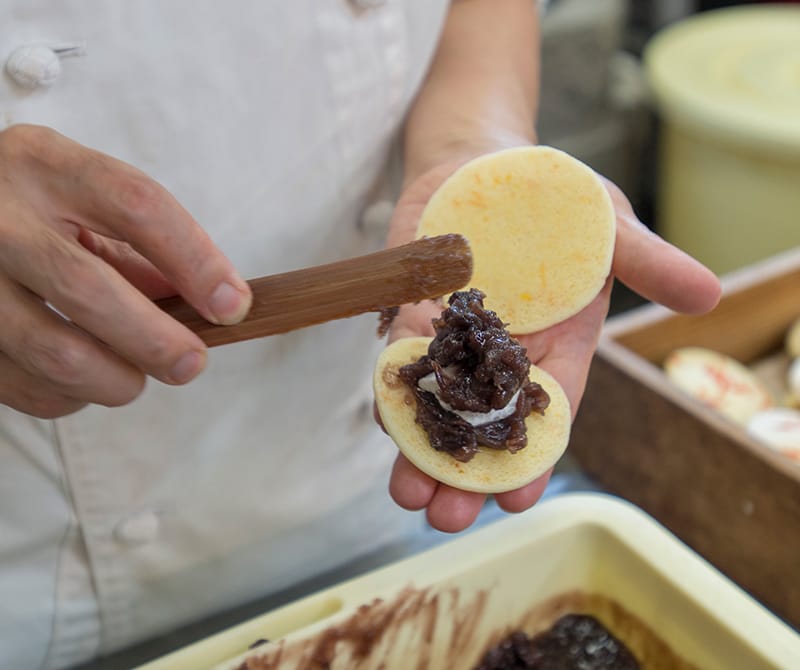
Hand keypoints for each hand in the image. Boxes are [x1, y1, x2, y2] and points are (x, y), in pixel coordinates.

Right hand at [0, 125, 251, 417]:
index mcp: (45, 166)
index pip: (137, 207)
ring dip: (116, 379)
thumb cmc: (34, 211)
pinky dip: (71, 397)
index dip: (196, 262)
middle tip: (191, 362)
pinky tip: (84, 379)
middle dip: (156, 340)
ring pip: (57, 352)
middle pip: (89, 288)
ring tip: (134, 376)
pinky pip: (27, 386)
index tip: (233, 305)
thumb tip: (214, 306)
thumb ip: (142, 248)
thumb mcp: (83, 202)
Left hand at [384, 156, 720, 532]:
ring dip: (418, 451)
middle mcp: (501, 358)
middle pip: (482, 429)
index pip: (546, 416)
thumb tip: (711, 295)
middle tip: (444, 518)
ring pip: (434, 407)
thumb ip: (647, 262)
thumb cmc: (557, 198)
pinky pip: (398, 359)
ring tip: (406, 491)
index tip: (515, 500)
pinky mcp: (408, 315)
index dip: (532, 459)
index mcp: (557, 349)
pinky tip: (386, 418)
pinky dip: (393, 388)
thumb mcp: (610, 225)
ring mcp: (451, 342)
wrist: (484, 162)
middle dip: (463, 476)